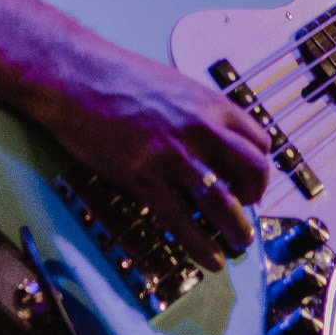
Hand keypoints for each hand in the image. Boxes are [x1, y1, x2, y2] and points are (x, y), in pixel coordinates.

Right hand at [33, 42, 272, 271]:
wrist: (75, 75)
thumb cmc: (118, 76)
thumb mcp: (174, 85)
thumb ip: (197, 111)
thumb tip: (211, 136)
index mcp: (210, 103)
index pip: (259, 141)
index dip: (259, 166)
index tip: (252, 181)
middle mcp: (201, 128)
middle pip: (253, 171)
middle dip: (256, 197)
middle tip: (248, 211)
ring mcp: (174, 155)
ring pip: (224, 203)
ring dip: (237, 229)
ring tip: (238, 243)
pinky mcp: (144, 177)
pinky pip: (182, 221)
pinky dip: (201, 246)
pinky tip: (209, 259)